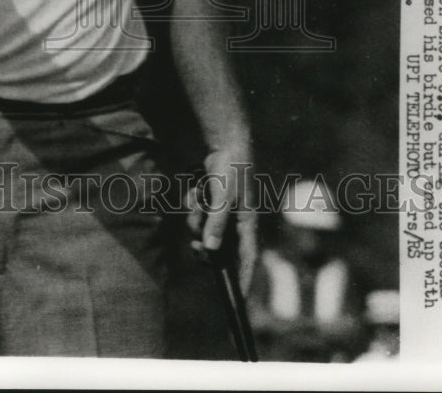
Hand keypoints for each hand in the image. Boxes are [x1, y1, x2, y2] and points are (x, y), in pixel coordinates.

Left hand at [186, 150, 257, 292]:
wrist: (224, 143)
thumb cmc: (232, 168)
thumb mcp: (224, 196)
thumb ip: (217, 222)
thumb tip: (211, 249)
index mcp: (247, 223)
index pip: (248, 259)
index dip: (243, 279)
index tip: (236, 298)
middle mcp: (236, 221)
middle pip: (220, 249)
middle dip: (206, 248)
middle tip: (195, 247)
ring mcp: (222, 212)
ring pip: (204, 230)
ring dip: (196, 218)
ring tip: (198, 198)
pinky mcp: (210, 203)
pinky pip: (197, 214)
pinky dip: (193, 204)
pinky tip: (195, 188)